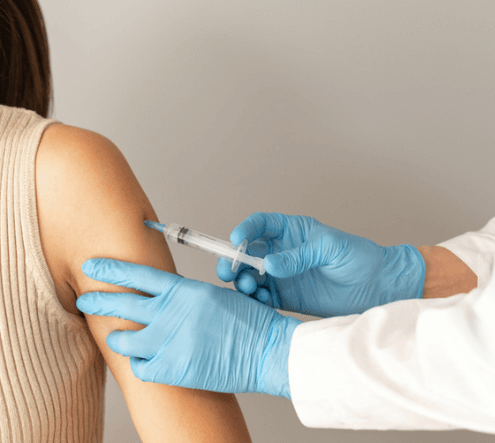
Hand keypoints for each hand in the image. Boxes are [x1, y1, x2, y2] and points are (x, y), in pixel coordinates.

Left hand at [76, 258, 299, 397]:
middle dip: (97, 300)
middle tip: (87, 301)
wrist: (266, 350)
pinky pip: (139, 368)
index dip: (111, 270)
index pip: (136, 275)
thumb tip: (162, 299)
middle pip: (119, 303)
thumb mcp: (215, 296)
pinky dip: (142, 365)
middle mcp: (170, 313)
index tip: (93, 266)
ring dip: (119, 339)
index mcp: (183, 290)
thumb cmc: (249, 322)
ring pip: (122, 340)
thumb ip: (185, 297)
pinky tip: (148, 361)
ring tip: (121, 340)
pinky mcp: (171, 368)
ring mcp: (168, 342)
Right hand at [217, 213, 424, 317]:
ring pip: (250, 276)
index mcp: (293, 231)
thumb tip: (269, 265)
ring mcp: (283, 275)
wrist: (377, 286)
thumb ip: (299, 256)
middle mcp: (283, 252)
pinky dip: (255, 300)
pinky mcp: (286, 297)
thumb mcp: (330, 248)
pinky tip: (258, 301)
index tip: (236, 239)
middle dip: (234, 260)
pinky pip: (262, 297)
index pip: (261, 224)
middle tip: (229, 271)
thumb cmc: (359, 257)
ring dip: (242, 281)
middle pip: (248, 252)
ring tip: (247, 288)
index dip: (245, 229)